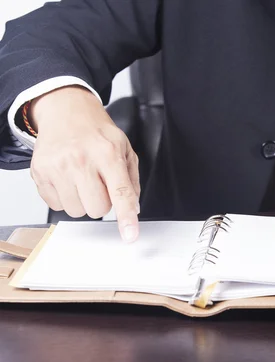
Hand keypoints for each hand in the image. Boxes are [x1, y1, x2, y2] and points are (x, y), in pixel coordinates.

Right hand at [29, 86, 139, 242]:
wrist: (66, 112)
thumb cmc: (97, 133)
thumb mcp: (125, 149)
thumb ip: (132, 180)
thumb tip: (134, 208)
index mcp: (107, 153)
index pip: (120, 192)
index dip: (126, 217)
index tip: (130, 235)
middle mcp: (81, 160)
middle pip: (97, 209)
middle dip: (103, 202)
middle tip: (100, 183)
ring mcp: (57, 167)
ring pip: (76, 211)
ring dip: (83, 201)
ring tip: (83, 179)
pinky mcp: (39, 173)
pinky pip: (56, 205)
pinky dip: (65, 197)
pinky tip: (68, 179)